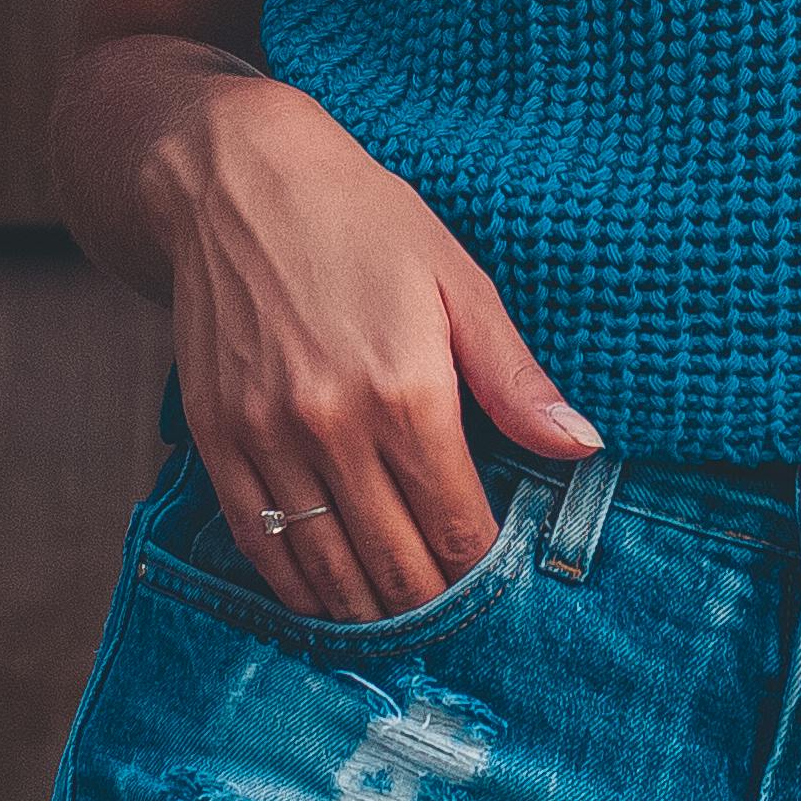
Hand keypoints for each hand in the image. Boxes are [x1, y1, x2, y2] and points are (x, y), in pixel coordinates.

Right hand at [138, 71, 605, 623]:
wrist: (236, 181)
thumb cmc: (362, 221)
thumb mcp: (456, 280)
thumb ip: (515, 377)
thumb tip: (583, 447)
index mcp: (407, 390)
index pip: (458, 527)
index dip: (483, 570)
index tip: (500, 582)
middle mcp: (334, 427)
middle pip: (396, 565)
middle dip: (433, 601)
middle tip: (458, 613)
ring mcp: (266, 440)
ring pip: (328, 572)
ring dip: (370, 611)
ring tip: (402, 618)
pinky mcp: (217, 441)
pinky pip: (260, 547)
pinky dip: (298, 587)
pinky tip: (328, 595)